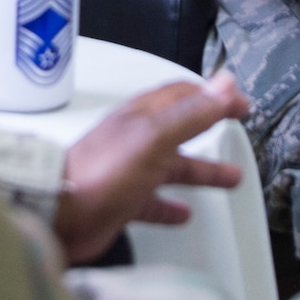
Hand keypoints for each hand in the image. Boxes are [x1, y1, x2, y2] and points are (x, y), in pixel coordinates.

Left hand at [53, 72, 250, 264]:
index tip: (240, 102)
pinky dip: (172, 206)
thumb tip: (223, 84)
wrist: (60, 213)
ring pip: (172, 167)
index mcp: (144, 117)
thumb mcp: (154, 136)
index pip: (185, 96)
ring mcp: (129, 171)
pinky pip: (154, 201)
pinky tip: (183, 215)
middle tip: (236, 129)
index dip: (214, 96)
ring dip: (200, 171)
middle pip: (181, 130)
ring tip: (230, 178)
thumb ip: (191, 112)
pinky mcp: (122, 200)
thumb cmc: (101, 171)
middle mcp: (136, 140)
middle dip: (210, 128)